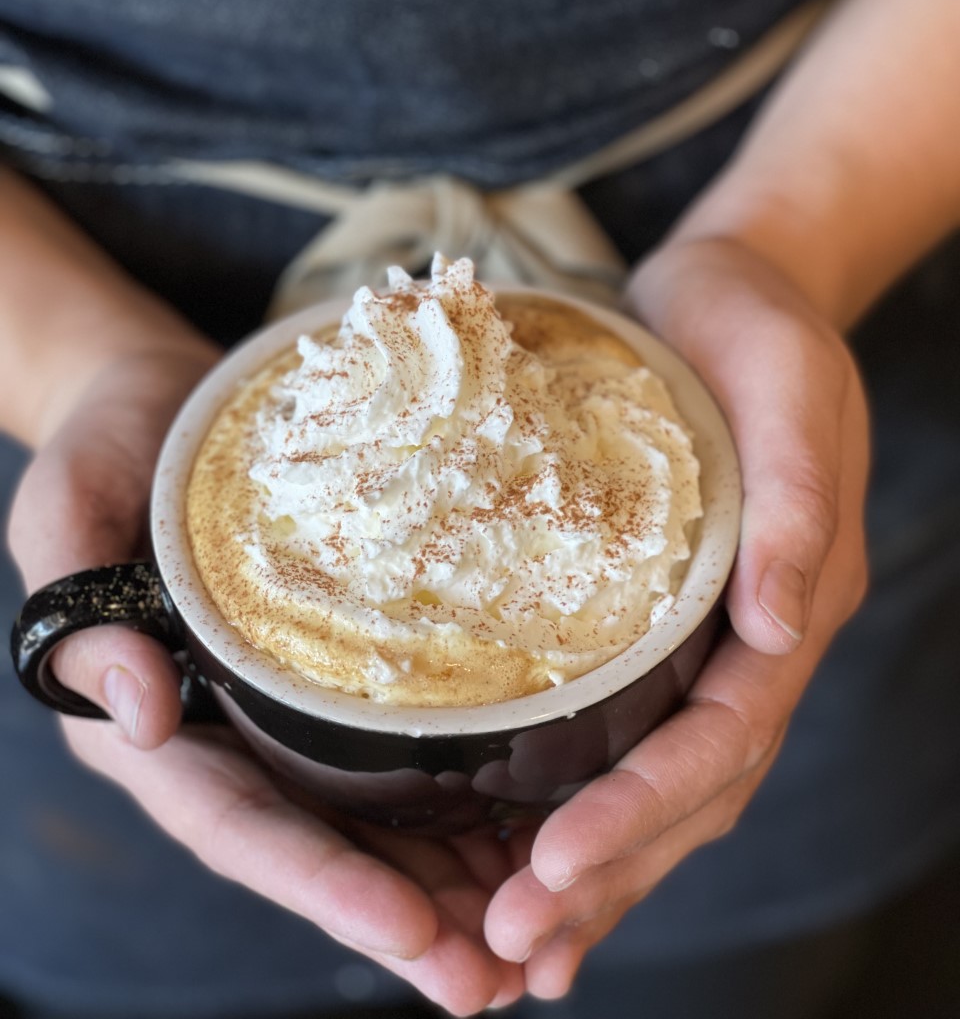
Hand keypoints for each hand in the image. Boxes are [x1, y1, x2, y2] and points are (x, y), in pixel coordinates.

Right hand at [8, 347, 524, 1015]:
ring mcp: (289, 712)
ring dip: (452, 887)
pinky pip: (402, 748)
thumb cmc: (104, 450)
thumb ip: (80, 614)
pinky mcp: (339, 672)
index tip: (408, 930)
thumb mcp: (67, 512)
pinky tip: (533, 830)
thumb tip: (145, 717)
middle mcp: (231, 737)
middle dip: (406, 921)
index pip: (239, 824)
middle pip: (320, 849)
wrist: (157, 401)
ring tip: (540, 938)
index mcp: (158, 725)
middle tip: (497, 982)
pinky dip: (464, 802)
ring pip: (374, 819)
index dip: (319, 883)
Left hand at [484, 236, 869, 998]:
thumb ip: (798, 506)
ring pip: (655, 783)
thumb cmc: (760, 332)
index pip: (723, 739)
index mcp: (793, 605)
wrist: (735, 293)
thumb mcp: (791, 392)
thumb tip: (780, 626)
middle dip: (608, 874)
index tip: (557, 865)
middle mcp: (749, 641)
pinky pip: (619, 731)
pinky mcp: (649, 618)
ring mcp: (702, 638)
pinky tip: (517, 849)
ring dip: (592, 869)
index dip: (646, 811)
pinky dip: (577, 801)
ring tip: (511, 945)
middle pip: (690, 792)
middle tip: (512, 948)